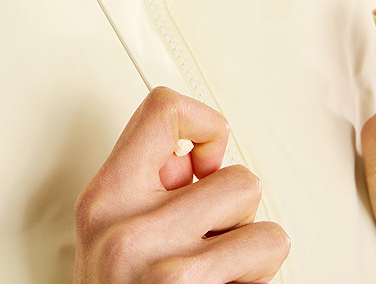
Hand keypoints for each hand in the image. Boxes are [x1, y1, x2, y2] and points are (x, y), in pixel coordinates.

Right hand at [73, 87, 289, 282]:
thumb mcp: (108, 235)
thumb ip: (147, 186)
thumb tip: (195, 156)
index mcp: (105, 199)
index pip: (164, 110)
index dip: (203, 125)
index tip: (204, 161)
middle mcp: (129, 231)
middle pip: (236, 178)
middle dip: (234, 214)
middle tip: (206, 242)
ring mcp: (168, 272)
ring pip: (264, 223)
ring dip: (252, 251)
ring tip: (218, 274)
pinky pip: (269, 260)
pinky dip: (259, 280)